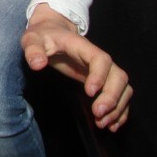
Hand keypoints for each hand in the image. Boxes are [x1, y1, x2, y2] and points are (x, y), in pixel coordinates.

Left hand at [21, 4, 131, 130]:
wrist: (53, 32)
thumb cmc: (44, 37)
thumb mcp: (32, 39)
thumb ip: (33, 49)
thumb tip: (37, 64)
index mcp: (83, 47)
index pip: (101, 59)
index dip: (99, 76)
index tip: (89, 92)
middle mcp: (98, 59)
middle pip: (118, 76)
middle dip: (112, 97)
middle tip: (97, 113)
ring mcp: (103, 71)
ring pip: (124, 87)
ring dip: (118, 107)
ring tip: (102, 123)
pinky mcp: (103, 81)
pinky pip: (121, 95)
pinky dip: (121, 110)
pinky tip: (112, 124)